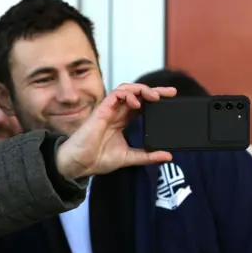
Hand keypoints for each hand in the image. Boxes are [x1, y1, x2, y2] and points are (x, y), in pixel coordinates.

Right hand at [56, 83, 176, 179]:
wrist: (80, 163)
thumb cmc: (97, 159)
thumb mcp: (129, 158)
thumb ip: (148, 156)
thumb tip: (167, 156)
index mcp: (122, 121)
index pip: (141, 104)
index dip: (155, 99)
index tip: (171, 98)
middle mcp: (116, 112)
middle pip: (137, 94)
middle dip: (154, 90)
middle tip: (170, 93)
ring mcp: (109, 110)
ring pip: (126, 89)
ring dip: (142, 89)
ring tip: (154, 96)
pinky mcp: (102, 110)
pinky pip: (115, 94)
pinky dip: (128, 95)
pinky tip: (137, 103)